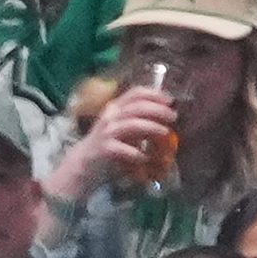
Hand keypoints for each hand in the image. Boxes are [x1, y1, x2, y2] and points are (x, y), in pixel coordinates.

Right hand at [56, 83, 178, 199]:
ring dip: (151, 127)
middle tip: (173, 116)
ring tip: (165, 133)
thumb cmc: (108, 145)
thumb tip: (164, 119)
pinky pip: (122, 148)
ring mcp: (106, 132)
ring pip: (131, 124)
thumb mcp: (123, 128)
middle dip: (158, 110)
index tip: (169, 100)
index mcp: (115, 108)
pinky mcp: (104, 149)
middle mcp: (110, 116)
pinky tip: (144, 157)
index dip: (154, 94)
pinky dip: (136, 153)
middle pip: (137, 107)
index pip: (135, 93)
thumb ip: (140, 121)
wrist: (83, 164)